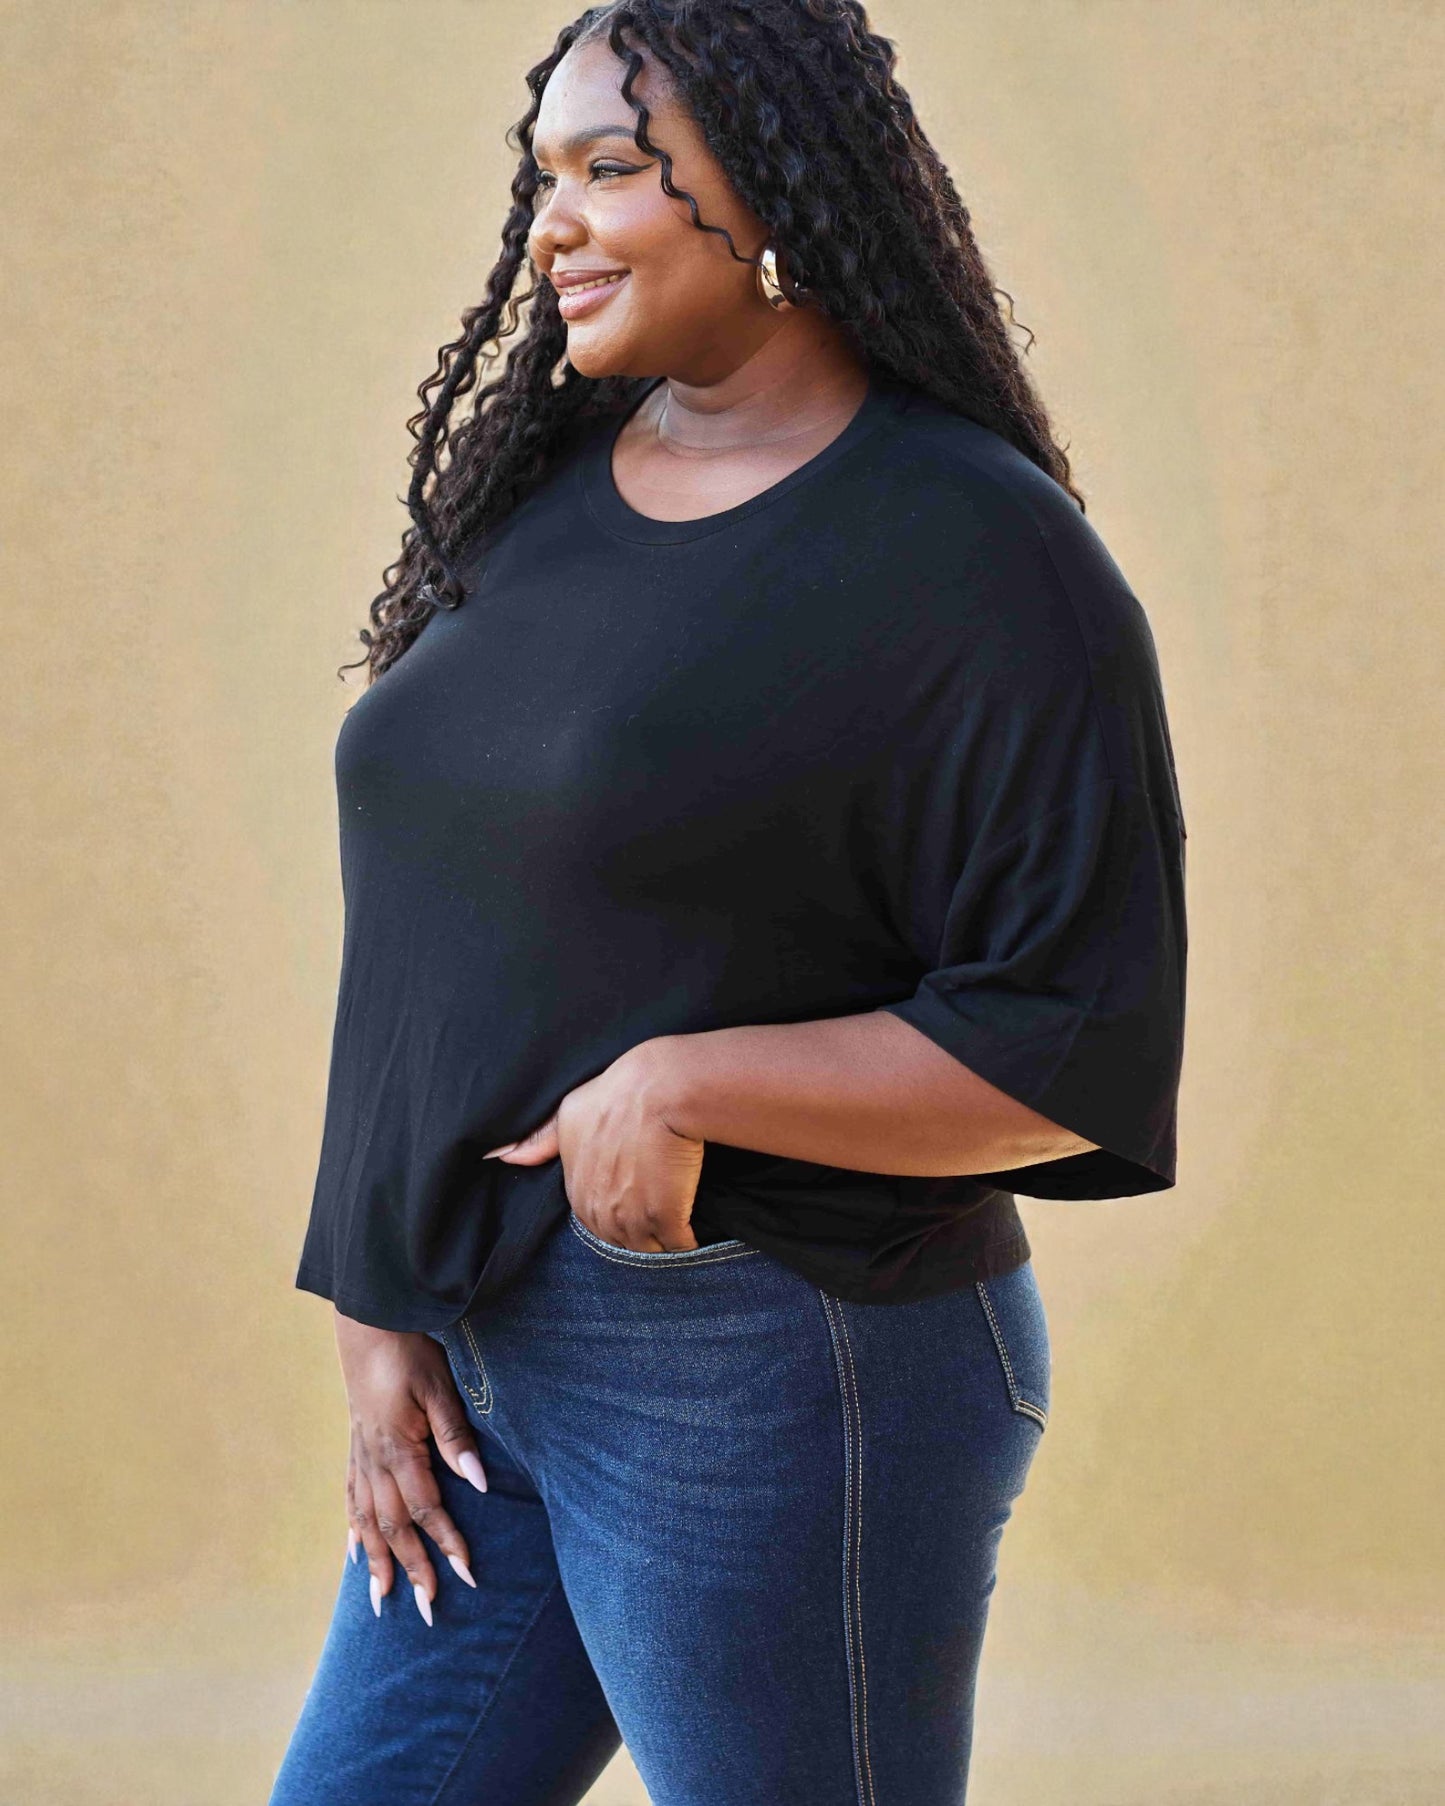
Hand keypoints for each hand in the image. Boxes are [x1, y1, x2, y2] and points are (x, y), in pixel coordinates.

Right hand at [333, 1309, 488, 1625]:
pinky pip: (350, 1498)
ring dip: (377, 1562)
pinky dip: (353, 1531)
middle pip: (394, 1526)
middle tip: (429, 1611)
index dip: (446, 1543)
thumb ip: (455, 1436)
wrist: (369, 1321)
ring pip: (367, 1521)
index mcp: (398, 1448)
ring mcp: (359, 1455)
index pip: (426, 1509)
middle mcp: (373, 1460)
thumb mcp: (440, 1387)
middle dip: (412, 1569)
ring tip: (384, 1603)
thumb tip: (477, 1483)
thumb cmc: (410, 1351)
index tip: (467, 1575)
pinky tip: (354, 1554)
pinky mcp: (354, 1447)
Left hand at [482, 1039, 704, 1251]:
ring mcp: (633, 1219)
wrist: (658, 1091)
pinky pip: (677, 1246)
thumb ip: (541, 1140)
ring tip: (677, 1230)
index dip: (617, 1214)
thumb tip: (502, 1156)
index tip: (634, 1202)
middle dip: (638, 1235)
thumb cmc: (615, 1095)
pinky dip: (686, 1245)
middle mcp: (600, 1212)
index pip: (594, 1223)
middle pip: (621, 1241)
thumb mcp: (569, 1112)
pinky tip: (693, 1236)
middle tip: (659, 1219)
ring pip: (648, 1248)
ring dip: (661, 1244)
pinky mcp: (666, 1219)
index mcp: (578, 1193)